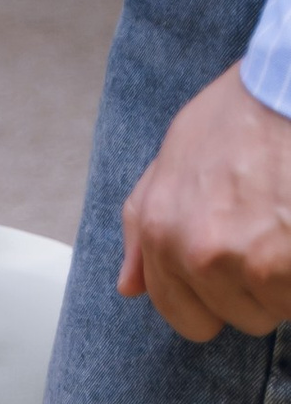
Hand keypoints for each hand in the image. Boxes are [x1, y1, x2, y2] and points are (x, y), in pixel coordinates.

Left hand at [119, 65, 290, 341]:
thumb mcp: (174, 155)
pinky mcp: (287, 263)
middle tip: (273, 234)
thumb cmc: (240, 112)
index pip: (185, 315)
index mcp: (162, 233)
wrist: (287, 86)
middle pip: (239, 317)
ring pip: (276, 309)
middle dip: (259, 287)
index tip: (239, 272)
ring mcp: (247, 261)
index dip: (218, 298)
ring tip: (287, 228)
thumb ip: (145, 224)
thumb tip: (128, 287)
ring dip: (288, 280)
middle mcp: (198, 254)